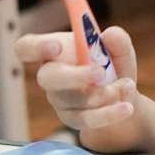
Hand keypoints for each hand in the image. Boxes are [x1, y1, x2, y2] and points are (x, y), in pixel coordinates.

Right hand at [16, 27, 145, 133]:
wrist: (122, 97)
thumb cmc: (112, 66)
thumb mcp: (119, 50)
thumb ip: (118, 40)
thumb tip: (110, 35)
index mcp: (54, 52)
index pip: (27, 47)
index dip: (36, 47)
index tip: (57, 46)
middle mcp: (51, 76)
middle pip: (46, 78)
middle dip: (74, 76)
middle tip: (100, 73)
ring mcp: (60, 99)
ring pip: (75, 100)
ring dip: (105, 93)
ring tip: (127, 85)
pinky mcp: (74, 118)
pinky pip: (87, 119)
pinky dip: (110, 113)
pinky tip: (127, 106)